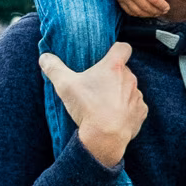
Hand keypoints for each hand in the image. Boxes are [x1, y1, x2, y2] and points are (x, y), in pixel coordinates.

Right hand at [39, 42, 146, 168]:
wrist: (105, 137)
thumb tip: (44, 57)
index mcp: (114, 67)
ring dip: (121, 93)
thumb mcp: (65, 86)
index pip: (123, 48)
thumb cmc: (87, 108)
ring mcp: (137, 96)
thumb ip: (54, 68)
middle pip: (123, 71)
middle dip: (113, 76)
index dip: (117, 49)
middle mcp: (130, 78)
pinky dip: (128, 110)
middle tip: (97, 87)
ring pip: (129, 89)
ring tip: (105, 104)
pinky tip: (115, 116)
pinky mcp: (141, 112)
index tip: (109, 55)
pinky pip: (136, 106)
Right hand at [109, 0, 168, 17]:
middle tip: (164, 11)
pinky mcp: (119, 0)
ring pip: (139, 11)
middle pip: (147, 7)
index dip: (162, 5)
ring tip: (156, 13)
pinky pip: (129, 11)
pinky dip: (138, 14)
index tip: (167, 7)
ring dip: (149, 14)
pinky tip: (144, 13)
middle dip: (157, 11)